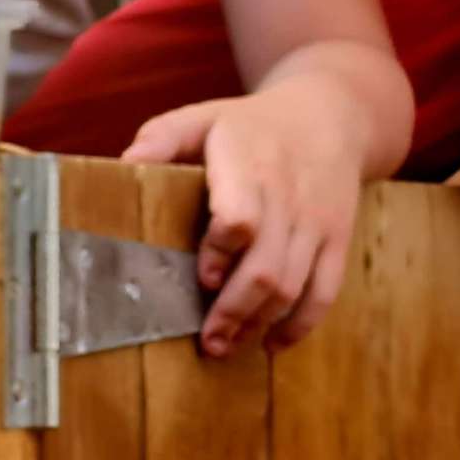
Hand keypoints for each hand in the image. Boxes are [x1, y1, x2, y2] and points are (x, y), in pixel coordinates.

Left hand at [121, 78, 368, 353]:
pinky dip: (300, 325)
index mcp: (250, 164)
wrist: (333, 115)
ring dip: (258, 324)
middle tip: (207, 340)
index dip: (221, 252)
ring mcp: (317, 221)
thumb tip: (122, 167)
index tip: (204, 277)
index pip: (241, 217)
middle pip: (267, 267)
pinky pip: (326, 291)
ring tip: (226, 345)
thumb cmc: (254, 124)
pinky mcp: (337, 239)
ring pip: (293, 287)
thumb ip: (162, 138)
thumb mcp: (206, 117)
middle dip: (234, 311)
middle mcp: (288, 196)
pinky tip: (272, 343)